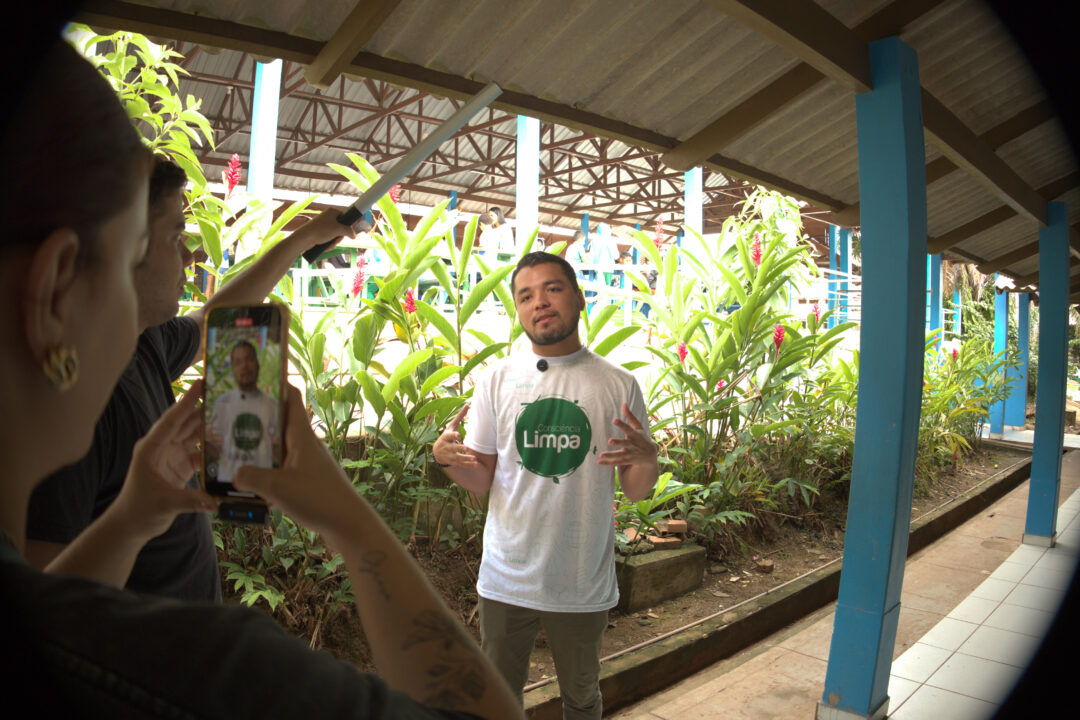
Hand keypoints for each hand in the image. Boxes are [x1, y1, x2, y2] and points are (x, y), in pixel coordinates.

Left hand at [111, 380, 217, 540]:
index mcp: (151, 448)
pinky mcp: (180, 465)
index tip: (200, 384)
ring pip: (193, 435)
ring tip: (232, 419)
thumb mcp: (164, 504)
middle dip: (203, 409)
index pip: (171, 420)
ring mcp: (172, 455)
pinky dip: (212, 450)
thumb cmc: (139, 510)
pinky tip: (228, 448)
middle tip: (225, 396)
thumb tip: (215, 501)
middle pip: (185, 423)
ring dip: (210, 428)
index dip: (186, 402)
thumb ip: (190, 501)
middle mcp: (161, 447)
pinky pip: (200, 452)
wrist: (132, 525)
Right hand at [233, 385, 360, 540]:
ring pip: (278, 445)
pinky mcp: (306, 478)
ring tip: (231, 448)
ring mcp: (306, 461)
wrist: (349, 525)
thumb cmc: (319, 499)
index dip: (273, 383)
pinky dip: (265, 468)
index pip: (290, 397)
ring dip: (258, 446)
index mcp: (302, 435)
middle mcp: (305, 443)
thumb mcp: (278, 487)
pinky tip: (249, 480)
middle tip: (227, 417)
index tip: (251, 377)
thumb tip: (233, 474)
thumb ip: (251, 478)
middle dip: (255, 417)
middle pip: (278, 421)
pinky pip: (281, 466)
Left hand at [293, 208, 354, 252]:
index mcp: (332, 212)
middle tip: (337, 240)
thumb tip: (354, 235)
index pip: (345, 217)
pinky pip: (328, 238)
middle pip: (340, 228)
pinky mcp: (319, 232)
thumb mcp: (338, 230)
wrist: (304, 238)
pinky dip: (328, 243)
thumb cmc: (321, 230)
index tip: (349, 233)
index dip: (348, 225)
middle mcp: (327, 217)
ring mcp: (323, 225)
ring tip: (330, 244)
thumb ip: (349, 231)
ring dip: (334, 241)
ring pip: (335, 235)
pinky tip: (325, 247)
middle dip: (340, 236)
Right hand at [432, 405, 478, 467]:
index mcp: (446, 437)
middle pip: (453, 448)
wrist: (437, 451)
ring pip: (458, 457)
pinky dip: (468, 465)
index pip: (450, 436)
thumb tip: (467, 404)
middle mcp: (447, 446)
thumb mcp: (451, 426)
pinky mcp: (453, 462)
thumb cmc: (446, 436)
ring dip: (466, 458)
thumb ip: (459, 416)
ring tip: (474, 458)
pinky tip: (475, 464)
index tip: (458, 435)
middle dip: (459, 448)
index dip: (454, 436)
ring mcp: (450, 455)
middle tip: (467, 448)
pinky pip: (461, 464)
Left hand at [597, 403, 656, 466]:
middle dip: (618, 443)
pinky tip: (598, 462)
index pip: (628, 429)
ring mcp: (629, 454)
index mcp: (635, 435)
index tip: (615, 420)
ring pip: (619, 455)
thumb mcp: (638, 427)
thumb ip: (630, 416)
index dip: (622, 425)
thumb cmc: (642, 438)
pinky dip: (607, 463)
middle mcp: (632, 445)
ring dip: (610, 455)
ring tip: (601, 455)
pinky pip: (616, 462)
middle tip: (610, 441)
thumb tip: (624, 403)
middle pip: (625, 444)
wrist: (650, 456)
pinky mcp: (626, 461)